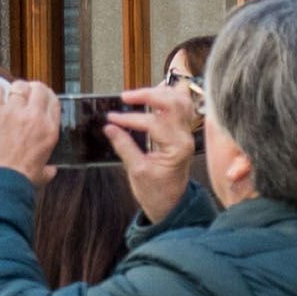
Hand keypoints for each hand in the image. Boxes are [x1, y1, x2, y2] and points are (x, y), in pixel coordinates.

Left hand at [0, 79, 60, 180]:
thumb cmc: (19, 179)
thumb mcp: (41, 174)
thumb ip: (48, 169)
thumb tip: (51, 170)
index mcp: (50, 130)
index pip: (54, 101)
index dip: (46, 96)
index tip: (39, 97)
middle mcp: (35, 117)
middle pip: (38, 89)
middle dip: (32, 88)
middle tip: (24, 92)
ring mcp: (14, 112)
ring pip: (19, 87)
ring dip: (15, 88)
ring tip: (9, 94)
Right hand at [111, 82, 203, 222]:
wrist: (172, 202)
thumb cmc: (156, 191)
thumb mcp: (136, 171)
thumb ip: (124, 146)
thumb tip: (110, 127)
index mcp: (177, 148)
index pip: (153, 123)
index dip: (129, 119)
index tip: (111, 119)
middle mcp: (185, 137)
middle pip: (173, 103)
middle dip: (148, 95)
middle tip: (125, 97)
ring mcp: (186, 133)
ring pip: (180, 100)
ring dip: (159, 93)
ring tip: (137, 96)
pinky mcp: (182, 132)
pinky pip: (180, 107)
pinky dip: (166, 98)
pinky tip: (151, 98)